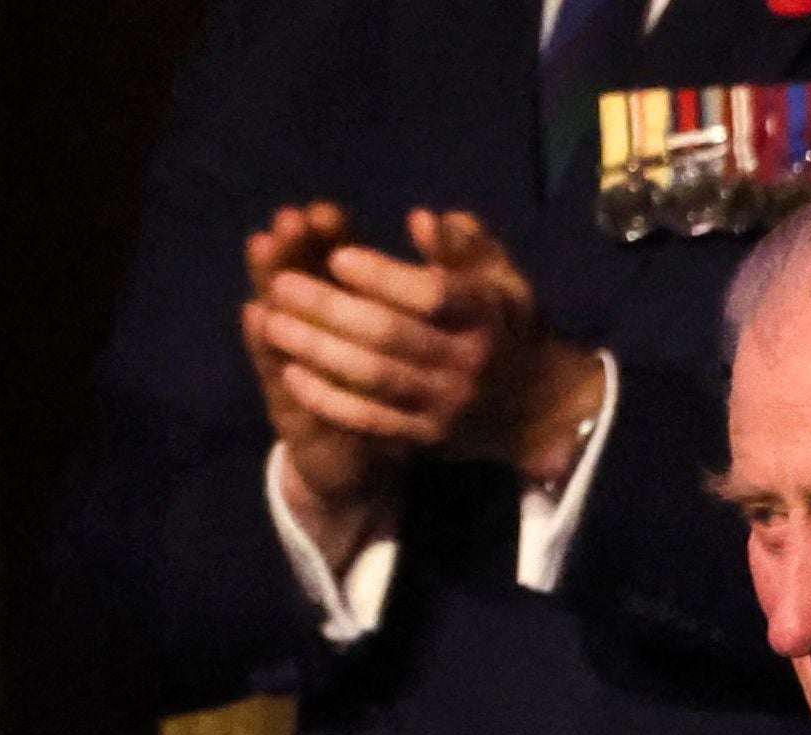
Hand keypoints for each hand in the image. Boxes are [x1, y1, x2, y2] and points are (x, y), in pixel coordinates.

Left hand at [245, 208, 606, 556]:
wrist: (537, 410)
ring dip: (315, 350)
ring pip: (372, 377)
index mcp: (487, 317)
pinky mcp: (429, 438)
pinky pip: (371, 421)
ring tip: (272, 321)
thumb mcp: (501, 280)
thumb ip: (465, 247)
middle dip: (328, 308)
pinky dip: (327, 398)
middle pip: (389, 335)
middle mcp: (469, 363)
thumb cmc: (507, 327)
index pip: (431, 294)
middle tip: (282, 284)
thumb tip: (422, 220)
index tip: (337, 255)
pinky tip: (290, 373)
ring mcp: (448, 406)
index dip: (380, 275)